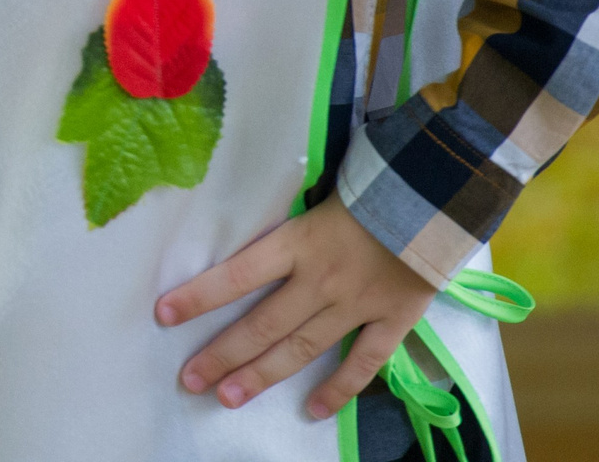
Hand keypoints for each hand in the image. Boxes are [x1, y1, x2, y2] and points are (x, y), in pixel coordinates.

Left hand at [159, 200, 435, 417]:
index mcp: (297, 242)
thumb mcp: (314, 197)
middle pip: (263, 323)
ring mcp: (357, 303)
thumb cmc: (367, 189)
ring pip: (302, 347)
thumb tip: (240, 233)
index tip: (163, 315)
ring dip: (263, 375)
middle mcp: (321, 278)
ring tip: (227, 397)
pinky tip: (313, 410)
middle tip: (190, 379)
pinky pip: (364, 362)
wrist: (435, 194)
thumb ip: (285, 224)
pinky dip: (339, 389)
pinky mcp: (394, 319)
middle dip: (223, 353)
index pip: (237, 274)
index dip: (199, 296)